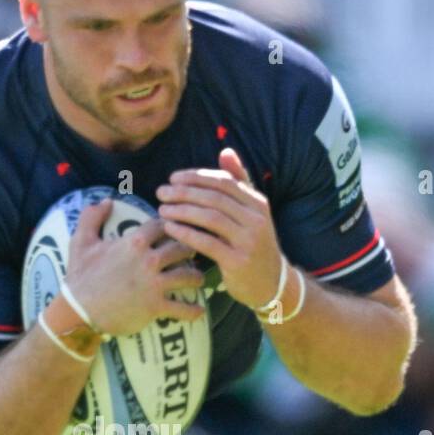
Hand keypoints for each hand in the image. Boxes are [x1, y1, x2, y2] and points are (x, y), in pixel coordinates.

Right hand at [64, 197, 206, 336]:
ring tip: (198, 279)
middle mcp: (149, 260)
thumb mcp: (81, 241)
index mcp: (135, 241)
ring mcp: (154, 284)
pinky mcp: (155, 307)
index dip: (173, 226)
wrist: (78, 310)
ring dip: (196, 278)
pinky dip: (193, 311)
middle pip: (183, 248)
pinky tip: (199, 311)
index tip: (178, 229)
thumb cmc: (80, 276)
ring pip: (188, 276)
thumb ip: (92, 217)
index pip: (165, 225)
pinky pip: (182, 308)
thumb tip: (105, 200)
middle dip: (191, 249)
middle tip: (195, 253)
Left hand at [156, 148, 283, 310]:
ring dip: (182, 211)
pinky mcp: (238, 261)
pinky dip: (186, 233)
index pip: (224, 182)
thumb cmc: (254, 245)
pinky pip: (207, 242)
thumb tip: (225, 151)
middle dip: (184, 192)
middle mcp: (256, 218)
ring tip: (162, 208)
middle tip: (161, 191)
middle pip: (215, 198)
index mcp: (258, 203)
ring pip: (210, 218)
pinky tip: (170, 228)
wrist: (271, 283)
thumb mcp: (251, 213)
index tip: (173, 178)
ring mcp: (249, 240)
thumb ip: (238, 183)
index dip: (196, 177)